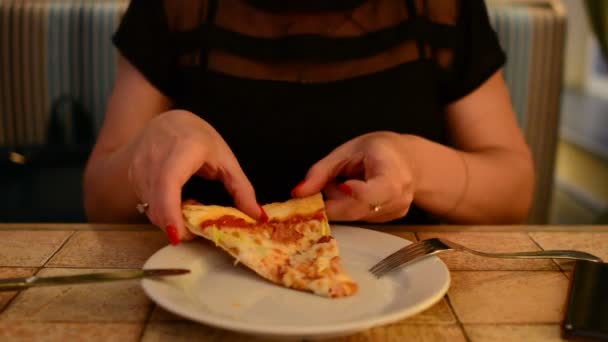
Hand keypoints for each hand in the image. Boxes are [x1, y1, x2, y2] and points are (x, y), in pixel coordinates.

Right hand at [127, 110, 264, 243]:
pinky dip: (161, 210)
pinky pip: (146, 203)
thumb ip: (242, 189)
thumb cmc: (198, 138)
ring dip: (168, 218)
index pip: (168, 185)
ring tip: (188, 210)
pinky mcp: (133, 177)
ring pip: (150, 207)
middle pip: (157, 204)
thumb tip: (258, 216)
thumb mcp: (226, 159)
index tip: (178, 235)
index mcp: (181, 151)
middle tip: (195, 232)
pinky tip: (175, 201)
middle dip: (174, 225)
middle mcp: (154, 158)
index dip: (170, 213)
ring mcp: (139, 168)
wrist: (169, 122)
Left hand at [292, 132, 416, 221]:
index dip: (353, 194)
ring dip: (339, 204)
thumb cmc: (380, 150)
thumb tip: (298, 193)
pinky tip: (352, 192)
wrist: (410, 161)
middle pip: (357, 210)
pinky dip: (348, 207)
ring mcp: (394, 213)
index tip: (338, 185)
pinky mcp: (388, 220)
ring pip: (354, 216)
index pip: (375, 192)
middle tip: (327, 184)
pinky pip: (359, 218)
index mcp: (393, 174)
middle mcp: (397, 198)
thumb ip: (321, 172)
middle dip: (333, 200)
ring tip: (341, 183)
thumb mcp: (347, 151)